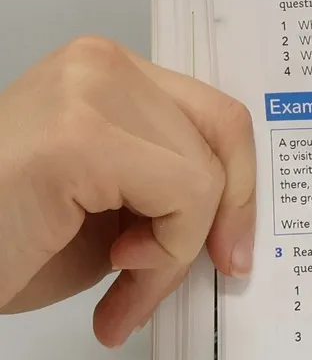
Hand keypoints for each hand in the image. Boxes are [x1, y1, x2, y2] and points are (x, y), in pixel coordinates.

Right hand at [0, 39, 255, 346]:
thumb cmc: (4, 242)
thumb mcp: (108, 212)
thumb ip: (166, 197)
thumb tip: (234, 230)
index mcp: (106, 74)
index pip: (215, 114)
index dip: (240, 185)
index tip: (231, 251)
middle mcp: (99, 65)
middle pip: (220, 139)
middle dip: (210, 225)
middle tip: (171, 284)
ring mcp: (90, 91)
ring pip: (204, 175)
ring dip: (175, 256)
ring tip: (125, 294)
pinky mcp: (81, 135)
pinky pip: (182, 196)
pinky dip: (163, 254)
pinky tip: (112, 275)